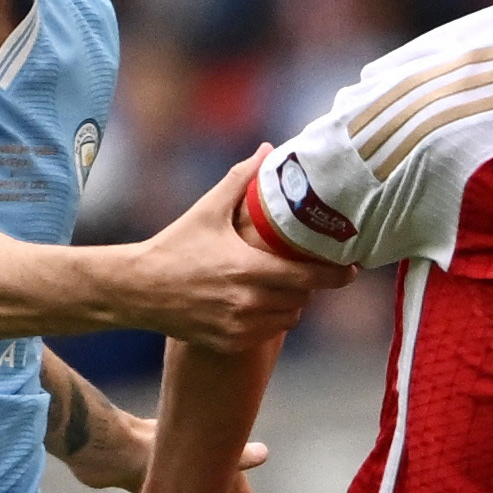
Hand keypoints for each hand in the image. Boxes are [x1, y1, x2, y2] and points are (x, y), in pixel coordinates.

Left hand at [60, 396, 268, 492]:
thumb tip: (265, 454)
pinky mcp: (138, 481)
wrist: (99, 448)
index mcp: (199, 453)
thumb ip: (229, 457)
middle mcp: (183, 462)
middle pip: (211, 489)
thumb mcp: (192, 453)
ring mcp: (161, 471)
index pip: (229, 479)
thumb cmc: (144, 448)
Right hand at [119, 148, 346, 349]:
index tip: (353, 268)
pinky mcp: (231, 343)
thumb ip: (241, 180)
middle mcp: (249, 303)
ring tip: (277, 285)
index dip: (338, 275)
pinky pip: (268, 333)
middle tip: (302, 268)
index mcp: (249, 269)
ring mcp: (240, 327)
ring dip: (290, 303)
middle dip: (307, 283)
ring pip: (289, 318)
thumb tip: (267, 149)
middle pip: (303, 298)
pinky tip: (256, 303)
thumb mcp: (208, 210)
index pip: (311, 278)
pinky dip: (270, 320)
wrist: (139, 289)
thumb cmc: (174, 247)